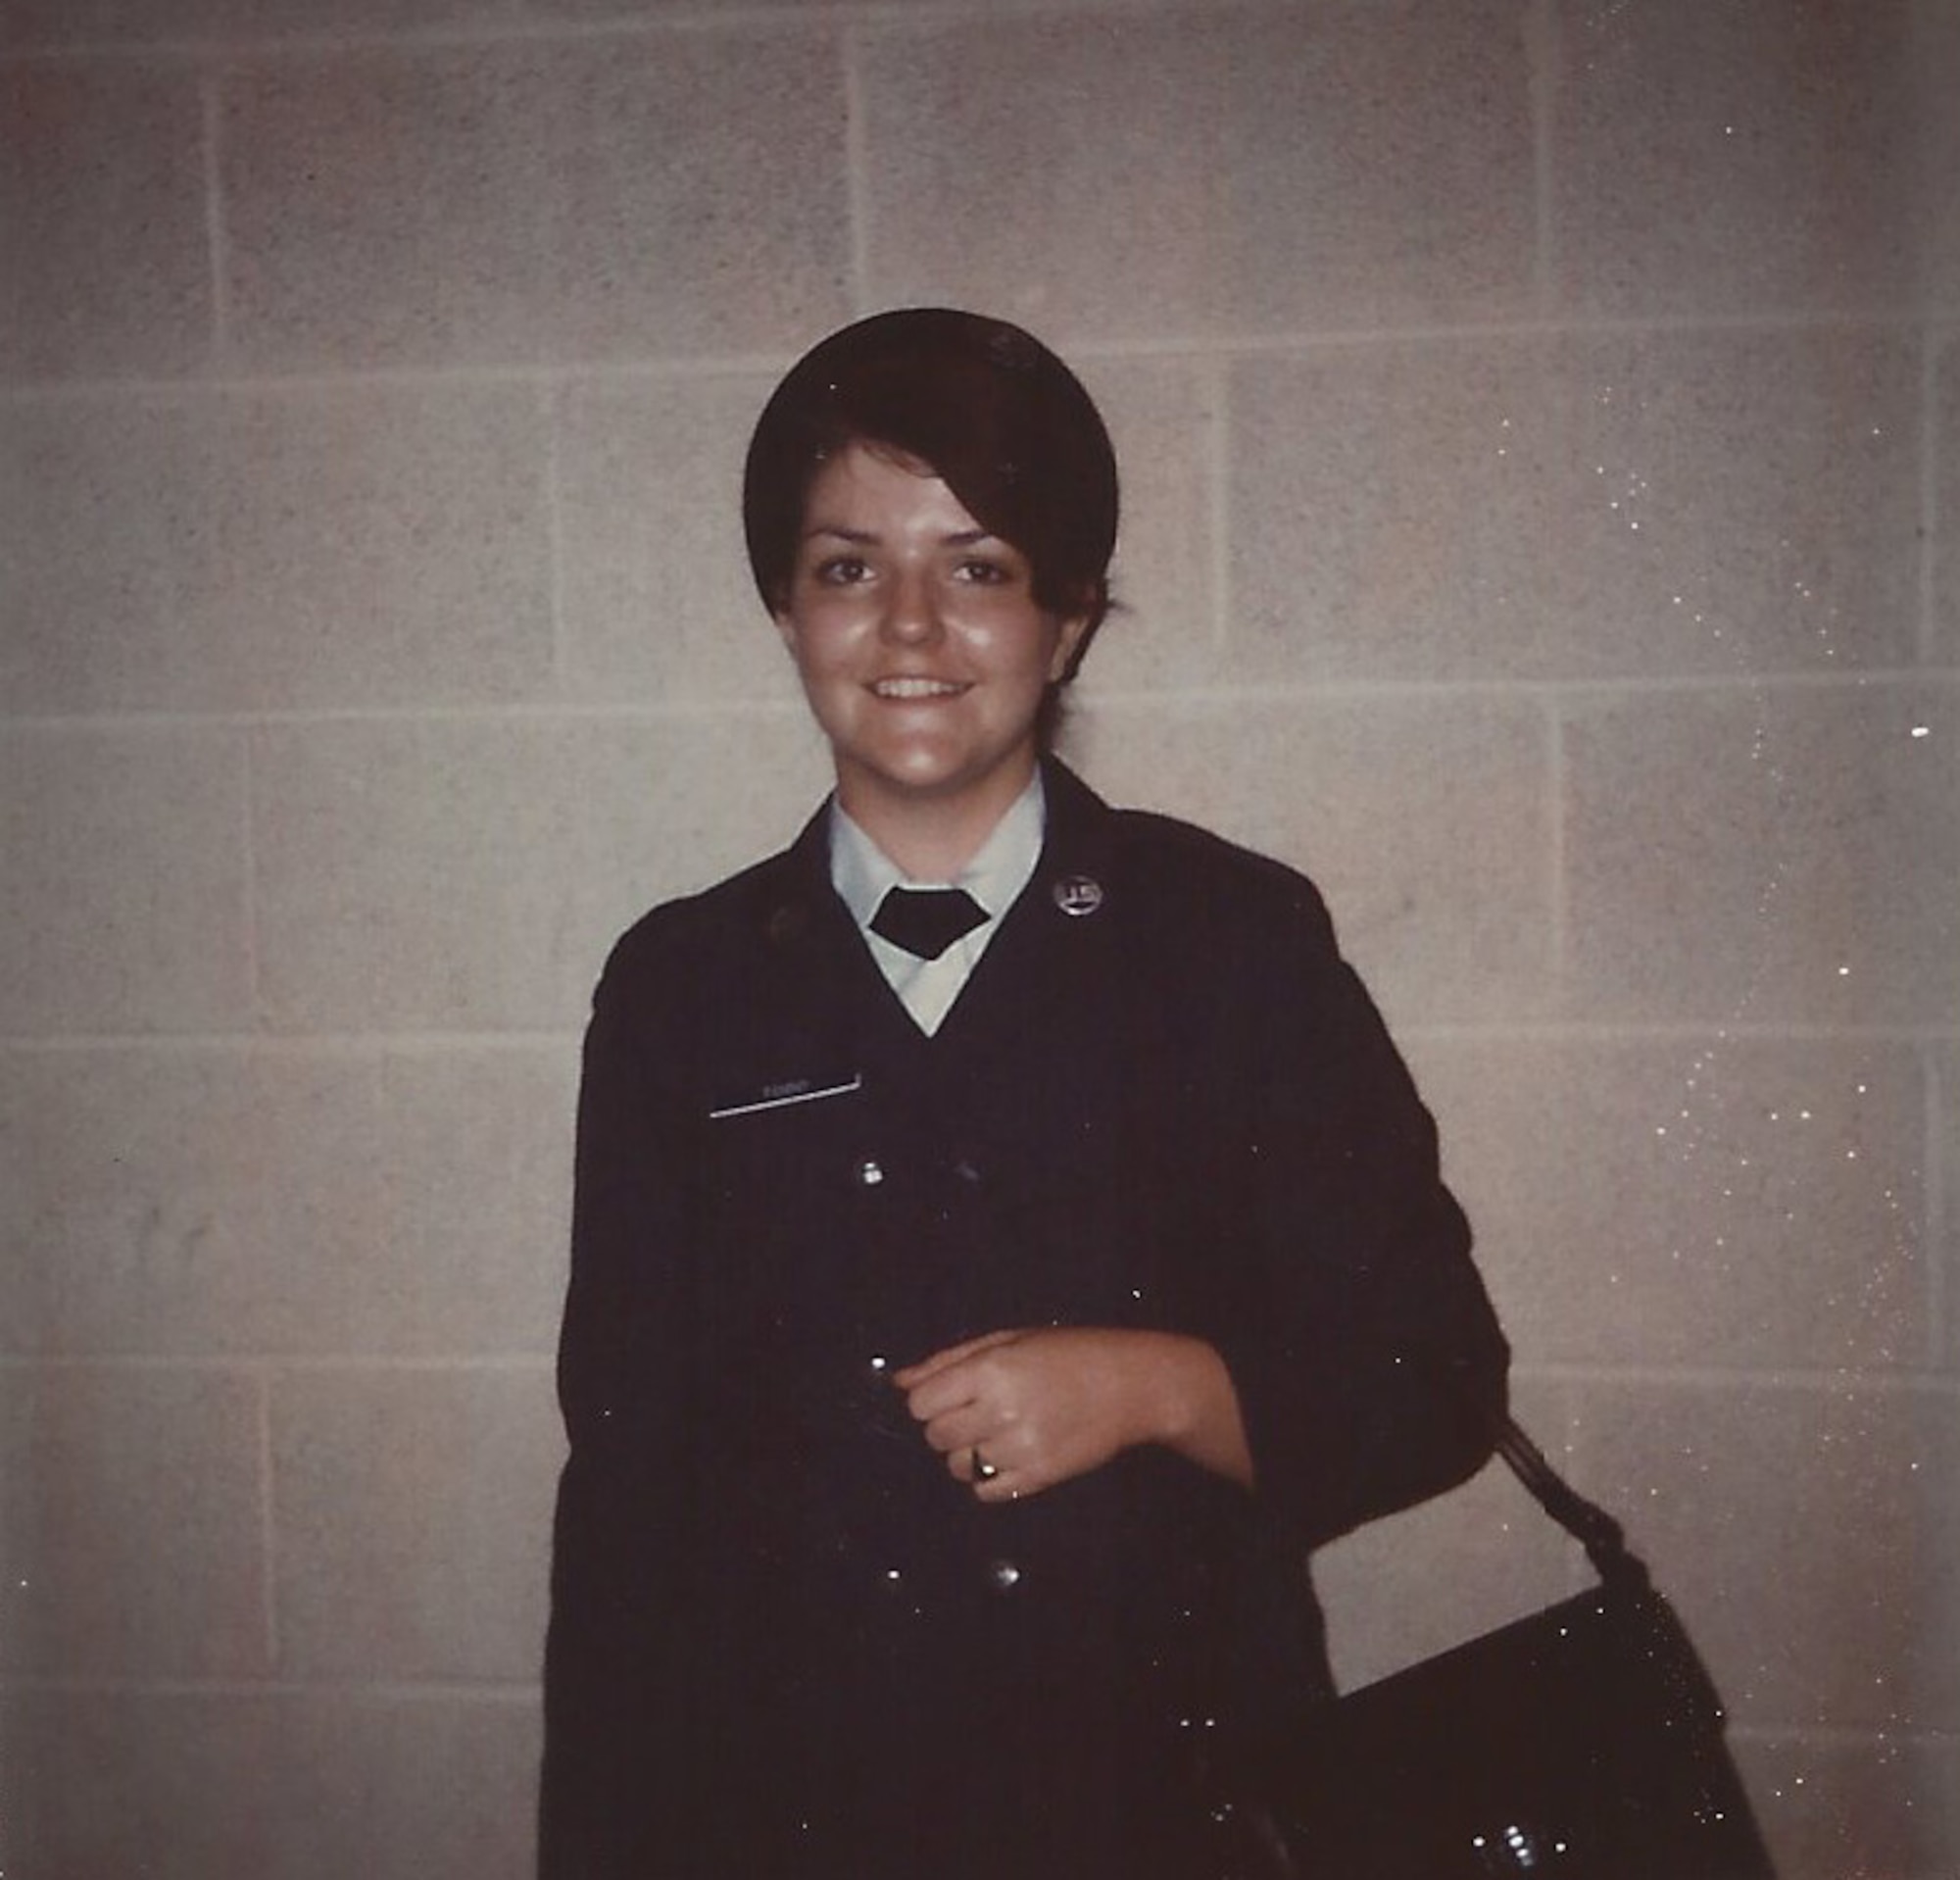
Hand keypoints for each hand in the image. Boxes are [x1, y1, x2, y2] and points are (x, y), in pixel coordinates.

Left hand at [892, 1328, 1251, 1502]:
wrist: (1132, 1385)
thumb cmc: (1067, 1352)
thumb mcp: (1007, 1340)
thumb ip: (949, 1362)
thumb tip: (900, 1382)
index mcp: (991, 1370)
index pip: (921, 1404)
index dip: (929, 1401)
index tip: (949, 1396)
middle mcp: (1002, 1410)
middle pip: (935, 1437)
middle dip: (946, 1426)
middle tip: (977, 1412)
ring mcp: (1021, 1448)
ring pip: (957, 1467)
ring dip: (967, 1452)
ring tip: (997, 1432)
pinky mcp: (1038, 1477)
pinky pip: (984, 1492)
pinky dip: (987, 1478)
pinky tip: (1009, 1454)